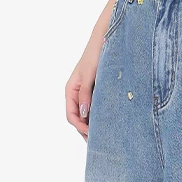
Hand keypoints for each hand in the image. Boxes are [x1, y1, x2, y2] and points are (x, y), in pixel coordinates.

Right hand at [65, 7, 111, 138]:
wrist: (108, 38)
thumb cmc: (96, 54)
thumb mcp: (89, 75)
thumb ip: (86, 94)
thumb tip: (84, 114)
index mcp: (71, 90)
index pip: (71, 115)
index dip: (79, 127)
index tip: (91, 134)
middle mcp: (77, 93)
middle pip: (78, 118)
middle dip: (86, 131)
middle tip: (100, 143)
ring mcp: (87, 93)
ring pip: (87, 115)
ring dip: (93, 125)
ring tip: (105, 136)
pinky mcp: (97, 91)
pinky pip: (96, 108)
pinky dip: (100, 117)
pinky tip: (110, 123)